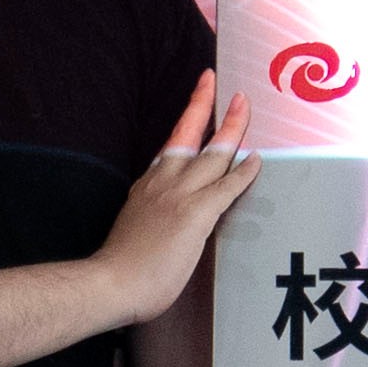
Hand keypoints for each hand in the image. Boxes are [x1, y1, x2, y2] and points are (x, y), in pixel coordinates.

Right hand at [100, 72, 264, 322]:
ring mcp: (179, 196)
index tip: (196, 101)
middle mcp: (162, 183)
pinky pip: (227, 187)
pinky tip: (257, 159)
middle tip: (218, 83)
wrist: (111, 282)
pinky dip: (244, 172)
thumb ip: (151, 213)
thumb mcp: (135, 226)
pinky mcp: (195, 214)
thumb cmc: (121, 266)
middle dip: (206, 106)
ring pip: (213, 154)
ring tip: (244, 106)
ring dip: (232, 128)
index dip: (186, 121)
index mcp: (147, 186)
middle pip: (189, 136)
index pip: (171, 146)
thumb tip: (165, 217)